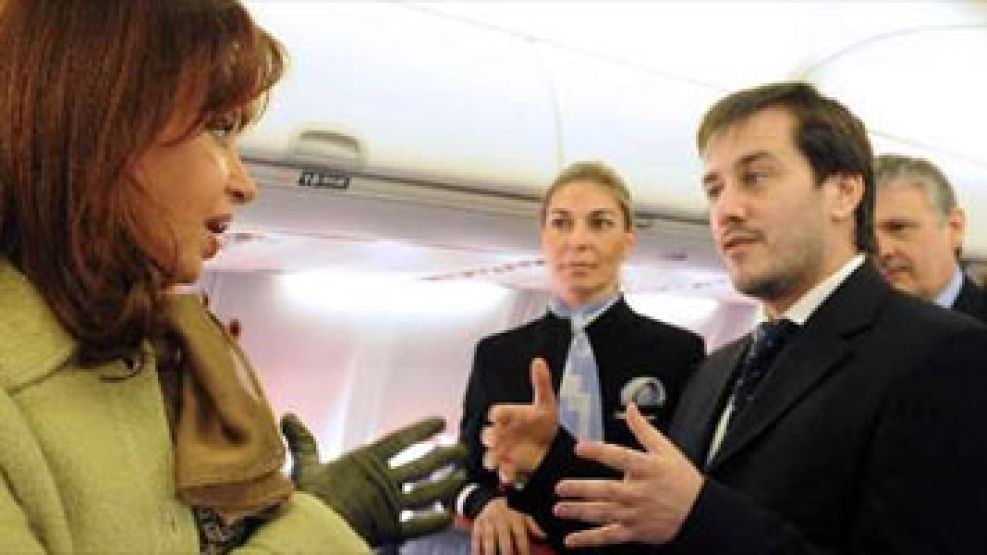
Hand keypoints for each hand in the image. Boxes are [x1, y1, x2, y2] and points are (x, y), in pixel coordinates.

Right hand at [281, 413, 466, 546]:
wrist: (306, 531)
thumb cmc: (305, 499)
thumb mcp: (305, 466)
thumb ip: (303, 443)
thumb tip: (288, 417)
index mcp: (365, 460)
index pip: (401, 440)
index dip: (422, 430)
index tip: (440, 421)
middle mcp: (382, 480)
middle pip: (422, 465)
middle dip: (444, 456)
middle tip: (462, 449)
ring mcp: (389, 505)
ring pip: (427, 492)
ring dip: (447, 484)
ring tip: (463, 476)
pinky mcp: (389, 529)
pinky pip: (418, 524)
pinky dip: (434, 521)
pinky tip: (449, 516)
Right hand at [471, 498, 545, 554]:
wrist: (489, 502)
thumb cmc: (510, 514)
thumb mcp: (523, 517)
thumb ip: (534, 527)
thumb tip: (544, 536)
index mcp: (514, 520)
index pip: (520, 536)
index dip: (523, 549)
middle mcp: (501, 521)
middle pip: (504, 540)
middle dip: (507, 552)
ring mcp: (488, 524)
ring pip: (489, 540)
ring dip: (491, 552)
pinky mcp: (477, 527)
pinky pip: (476, 539)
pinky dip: (477, 549)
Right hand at [481, 358, 557, 483]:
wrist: (551, 445)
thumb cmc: (544, 420)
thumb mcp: (546, 402)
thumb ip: (541, 383)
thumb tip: (538, 360)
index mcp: (508, 415)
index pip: (497, 413)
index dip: (498, 416)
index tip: (500, 418)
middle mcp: (501, 432)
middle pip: (489, 434)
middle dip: (491, 438)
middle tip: (496, 441)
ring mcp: (503, 449)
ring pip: (491, 454)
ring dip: (492, 459)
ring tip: (496, 463)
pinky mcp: (508, 464)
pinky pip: (501, 470)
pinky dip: (504, 474)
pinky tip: (509, 477)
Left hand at [553, 403, 703, 547]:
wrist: (700, 513)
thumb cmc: (682, 480)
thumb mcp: (666, 450)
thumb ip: (643, 429)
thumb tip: (630, 407)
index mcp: (647, 469)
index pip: (620, 458)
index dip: (599, 452)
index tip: (580, 447)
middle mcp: (639, 492)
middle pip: (607, 490)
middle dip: (583, 489)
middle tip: (560, 487)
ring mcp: (636, 514)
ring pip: (604, 514)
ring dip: (580, 512)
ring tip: (559, 509)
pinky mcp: (635, 531)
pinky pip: (609, 536)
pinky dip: (590, 539)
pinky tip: (572, 540)